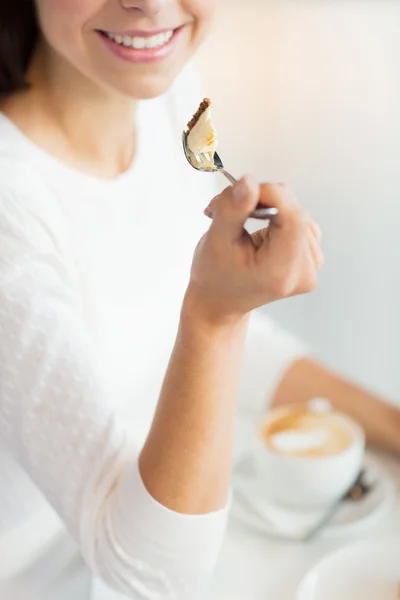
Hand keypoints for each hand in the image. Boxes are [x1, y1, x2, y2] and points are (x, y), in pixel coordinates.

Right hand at [187, 176, 322, 322]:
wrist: (221, 301)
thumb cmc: (215, 276)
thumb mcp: (216, 241)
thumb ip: (233, 209)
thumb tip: (249, 182)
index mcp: (281, 273)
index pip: (294, 219)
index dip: (273, 195)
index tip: (244, 190)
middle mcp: (303, 273)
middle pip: (295, 213)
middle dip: (262, 200)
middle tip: (227, 207)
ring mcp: (311, 268)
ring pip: (297, 213)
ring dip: (267, 207)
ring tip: (240, 222)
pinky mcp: (311, 259)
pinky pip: (299, 222)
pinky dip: (277, 216)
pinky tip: (258, 228)